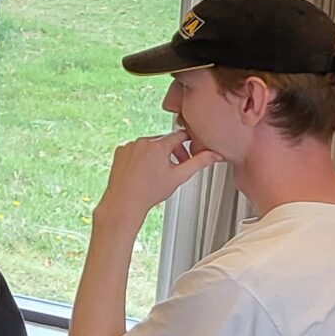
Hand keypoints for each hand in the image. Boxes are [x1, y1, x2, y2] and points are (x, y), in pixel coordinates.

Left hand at [96, 132, 219, 224]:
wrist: (124, 201)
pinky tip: (144, 171)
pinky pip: (136, 149)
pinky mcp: (120, 151)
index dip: (189, 143)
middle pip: (165, 140)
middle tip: (178, 167)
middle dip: (174, 151)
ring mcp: (129, 145)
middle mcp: (142, 141)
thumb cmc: (150, 191)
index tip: (192, 150)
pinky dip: (142, 156)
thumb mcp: (179, 176)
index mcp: (158, 145)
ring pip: (150, 145)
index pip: (180, 135)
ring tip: (160, 172)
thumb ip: (199, 163)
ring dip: (158, 154)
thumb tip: (214, 155)